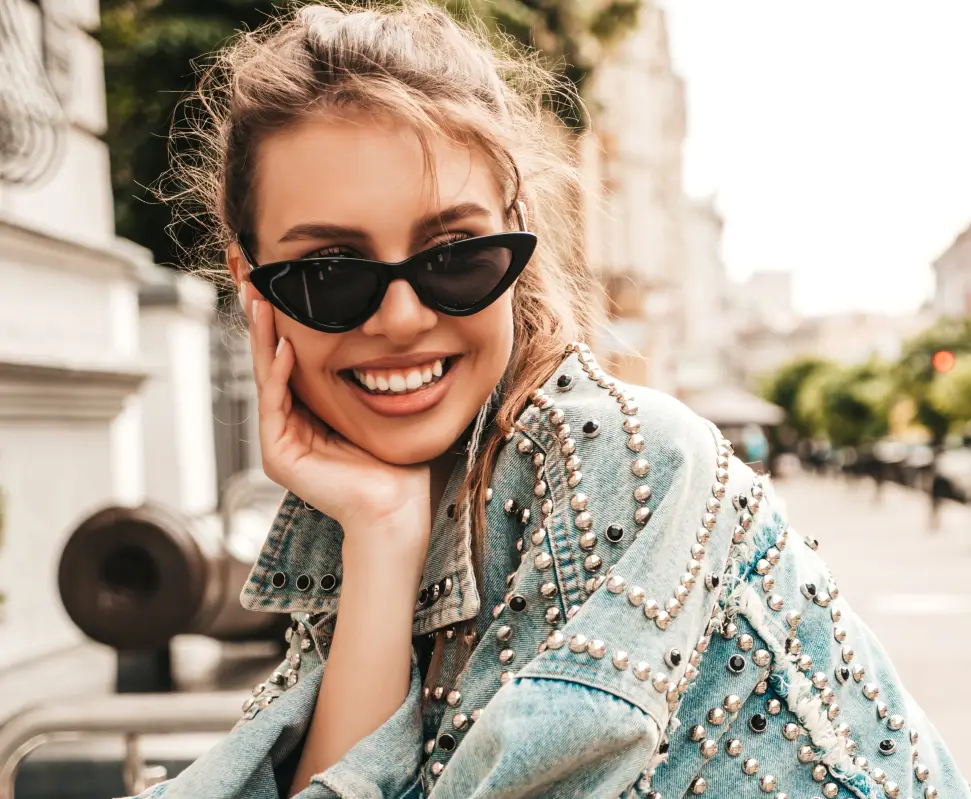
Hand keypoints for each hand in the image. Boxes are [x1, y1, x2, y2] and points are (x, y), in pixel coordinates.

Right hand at [243, 283, 431, 551]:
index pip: (290, 359)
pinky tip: (286, 347)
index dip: (283, 323)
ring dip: (264, 338)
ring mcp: (280, 440)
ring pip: (267, 377)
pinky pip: (276, 405)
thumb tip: (370, 325)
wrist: (396, 505)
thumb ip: (361, 373)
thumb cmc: (394, 460)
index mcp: (308, 413)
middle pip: (272, 362)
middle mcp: (288, 424)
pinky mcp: (278, 456)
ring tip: (261, 302)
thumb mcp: (373, 404)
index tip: (280, 285)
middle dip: (264, 322)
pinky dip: (280, 374)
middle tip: (256, 282)